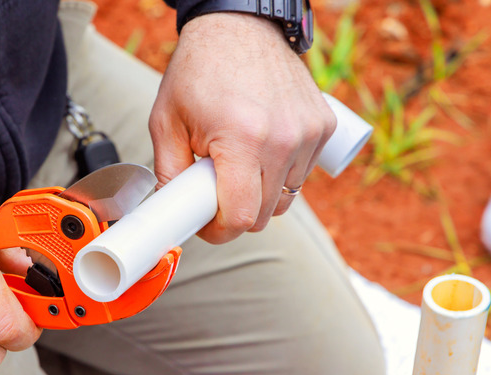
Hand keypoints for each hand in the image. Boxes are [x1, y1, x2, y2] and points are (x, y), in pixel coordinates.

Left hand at [149, 13, 335, 243]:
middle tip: (214, 189)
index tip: (206, 224)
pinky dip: (280, 174)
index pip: (242, 217)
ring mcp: (310, 133)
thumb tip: (173, 213)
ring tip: (236, 163)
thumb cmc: (199, 70)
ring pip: (286, 198)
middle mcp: (284, 139)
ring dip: (260, 194)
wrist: (239, 26)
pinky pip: (301, 174)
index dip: (219, 231)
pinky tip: (261, 149)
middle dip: (236, 213)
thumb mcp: (166, 122)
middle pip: (266, 215)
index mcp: (243, 139)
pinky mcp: (324, 126)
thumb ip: (168, 174)